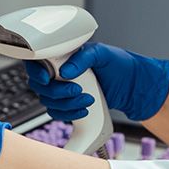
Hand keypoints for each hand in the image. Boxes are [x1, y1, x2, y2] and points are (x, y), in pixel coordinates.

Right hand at [24, 42, 168, 121]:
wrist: (131, 87)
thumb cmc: (119, 65)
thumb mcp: (102, 54)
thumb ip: (83, 58)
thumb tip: (65, 71)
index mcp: (63, 55)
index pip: (37, 62)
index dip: (36, 72)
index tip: (47, 78)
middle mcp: (59, 73)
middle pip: (41, 86)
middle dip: (57, 92)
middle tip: (76, 90)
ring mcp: (63, 90)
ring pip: (49, 102)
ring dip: (67, 104)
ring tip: (87, 99)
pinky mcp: (69, 104)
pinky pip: (58, 113)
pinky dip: (70, 114)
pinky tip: (84, 110)